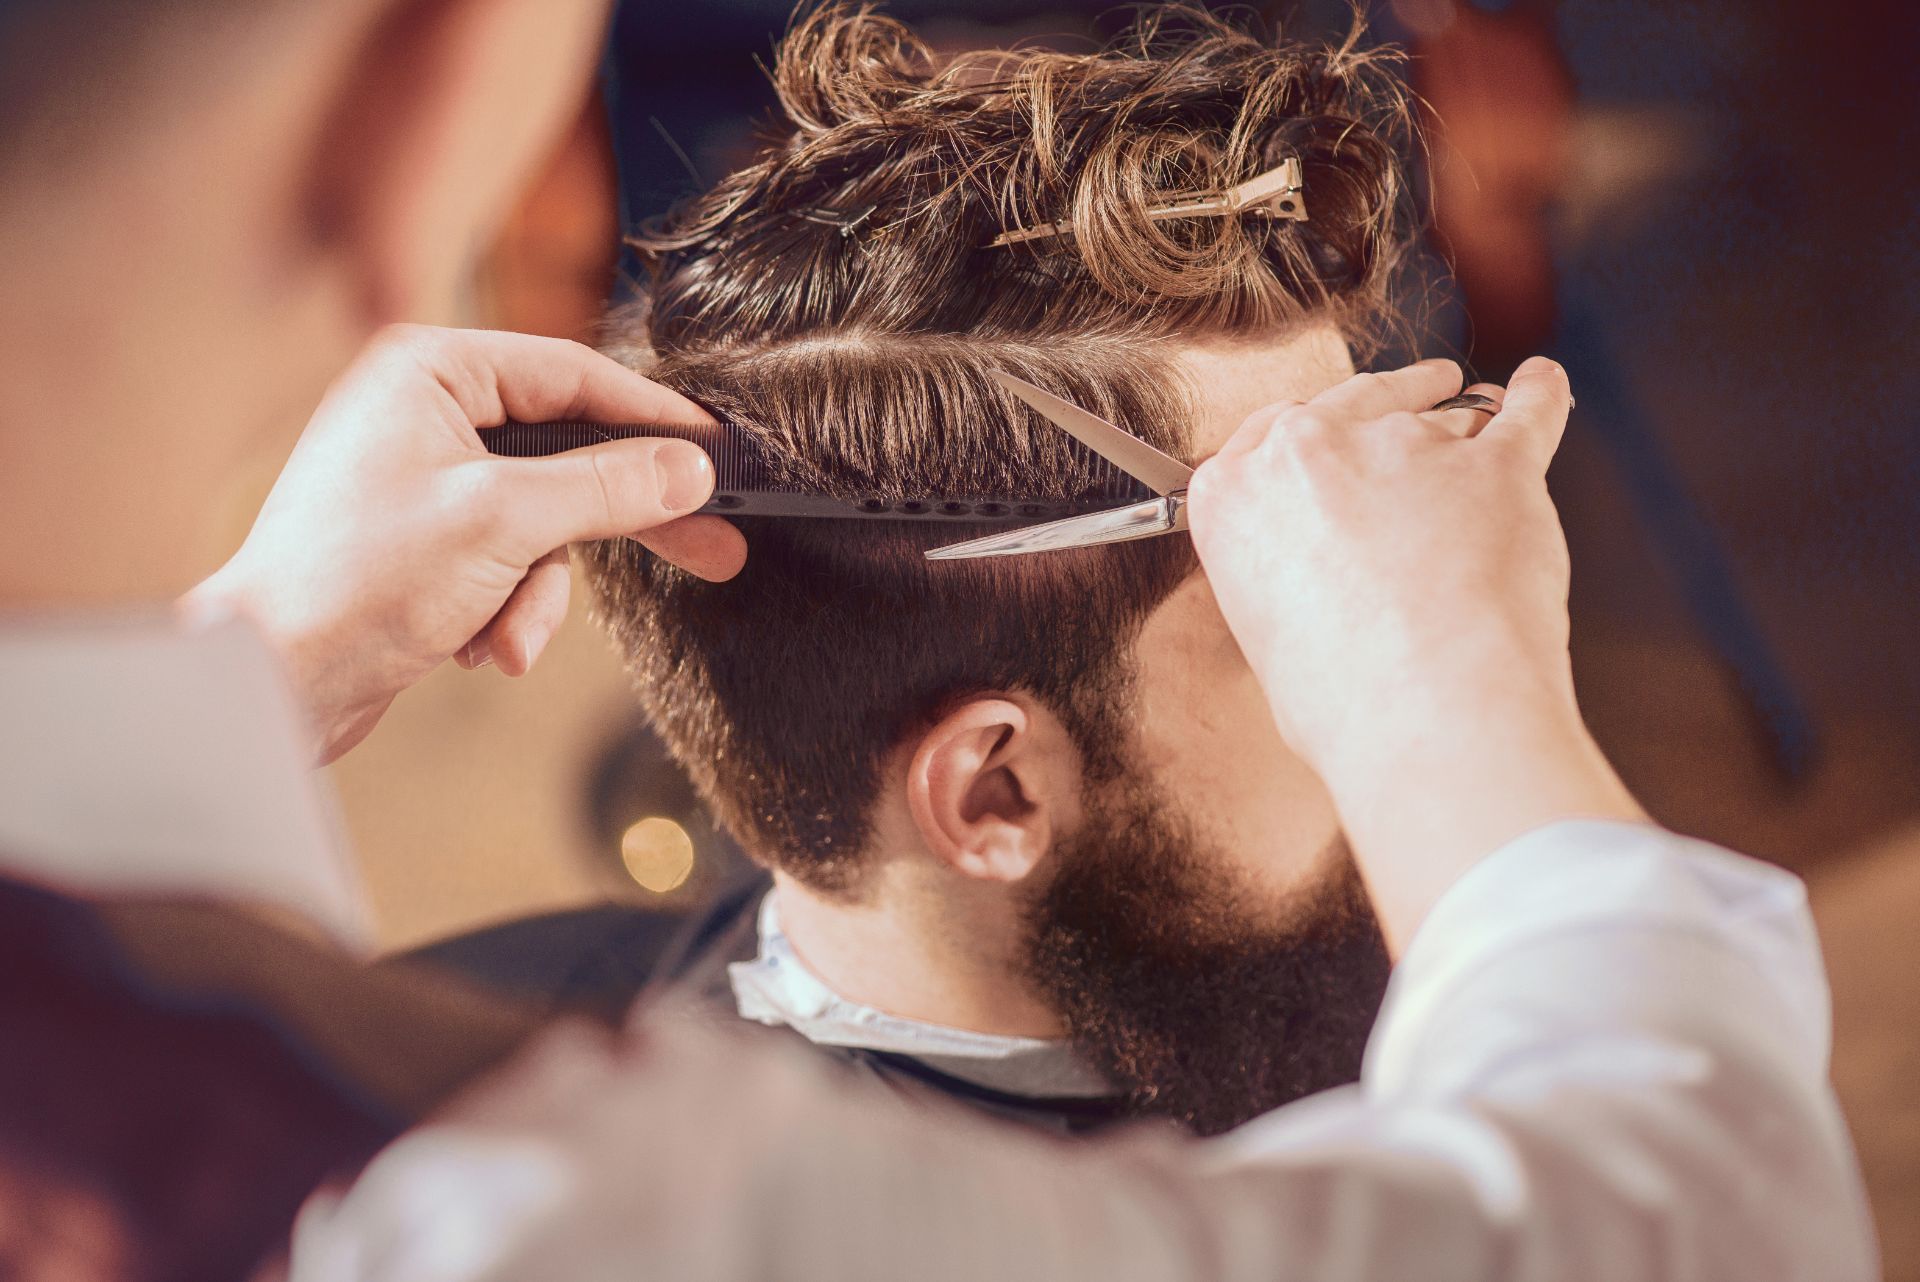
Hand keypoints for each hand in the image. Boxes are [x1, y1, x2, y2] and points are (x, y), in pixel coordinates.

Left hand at [187, 325, 746, 763]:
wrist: (269, 684)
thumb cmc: (356, 583)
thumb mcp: (504, 523)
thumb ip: (610, 487)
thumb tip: (693, 467)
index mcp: (429, 368)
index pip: (575, 374)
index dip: (655, 418)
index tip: (722, 453)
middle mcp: (426, 411)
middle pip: (570, 452)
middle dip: (624, 518)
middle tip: (713, 545)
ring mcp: (427, 480)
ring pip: (545, 525)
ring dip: (537, 593)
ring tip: (502, 641)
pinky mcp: (428, 545)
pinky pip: (509, 566)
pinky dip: (505, 613)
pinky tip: (473, 649)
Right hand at [1188, 356, 1641, 950]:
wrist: (1424, 713)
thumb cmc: (1342, 702)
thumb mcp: (1270, 637)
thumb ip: (1293, 583)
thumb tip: (1331, 596)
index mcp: (1234, 494)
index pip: (1269, 433)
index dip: (1308, 435)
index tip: (1326, 435)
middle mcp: (1308, 451)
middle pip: (1351, 402)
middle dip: (1382, 408)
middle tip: (1406, 421)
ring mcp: (1403, 446)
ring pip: (1440, 417)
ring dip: (1459, 425)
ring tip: (1480, 432)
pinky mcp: (1495, 464)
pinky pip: (1526, 413)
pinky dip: (1541, 399)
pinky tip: (1545, 387)